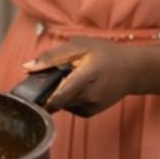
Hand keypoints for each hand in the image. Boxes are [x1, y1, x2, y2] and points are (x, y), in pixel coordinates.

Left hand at [22, 38, 137, 116]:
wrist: (132, 70)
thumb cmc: (104, 53)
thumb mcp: (79, 45)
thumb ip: (52, 56)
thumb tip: (27, 68)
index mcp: (86, 75)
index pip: (58, 95)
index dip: (39, 96)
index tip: (27, 93)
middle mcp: (89, 95)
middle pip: (55, 100)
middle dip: (45, 92)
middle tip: (43, 80)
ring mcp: (91, 106)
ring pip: (61, 105)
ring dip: (56, 94)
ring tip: (65, 79)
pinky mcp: (91, 113)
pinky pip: (69, 107)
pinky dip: (67, 98)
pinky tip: (75, 87)